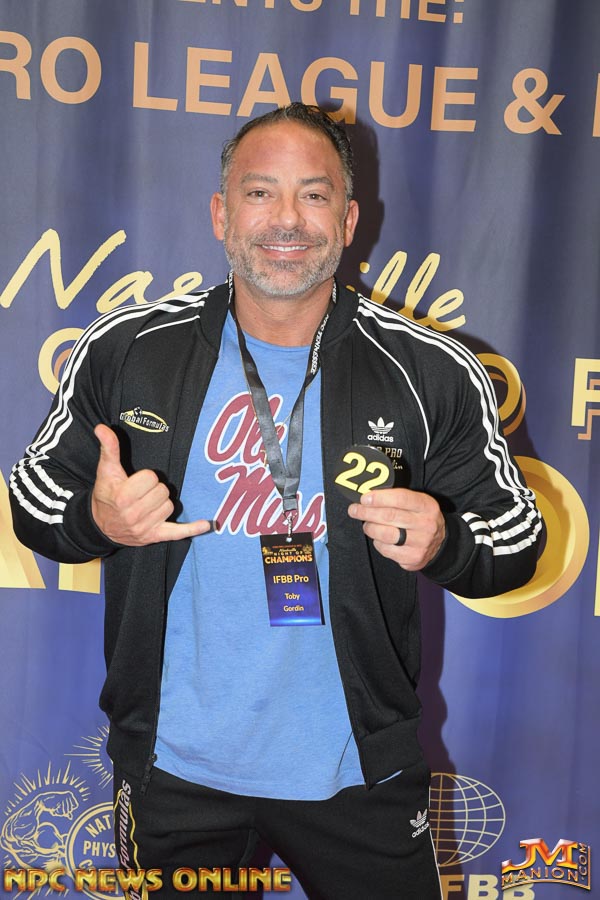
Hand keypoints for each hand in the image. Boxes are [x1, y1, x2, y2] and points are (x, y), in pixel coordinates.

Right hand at [91, 424, 211, 545]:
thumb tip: (102, 428)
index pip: (151, 478)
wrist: (100, 525)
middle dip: (154, 489)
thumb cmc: (106, 494)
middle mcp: (133, 515)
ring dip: (161, 503)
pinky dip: (192, 529)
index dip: (145, 477)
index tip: (135, 482)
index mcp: (122, 497)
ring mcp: (144, 528)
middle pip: (163, 492)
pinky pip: (177, 533)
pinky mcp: (154, 537)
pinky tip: (208, 524)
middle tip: (141, 493)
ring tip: (147, 504)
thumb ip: (109, 448)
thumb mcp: (106, 471)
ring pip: (170, 507)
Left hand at [347, 487, 444, 571]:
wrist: (440, 543)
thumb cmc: (420, 518)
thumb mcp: (417, 503)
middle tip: (354, 510)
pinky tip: (379, 538)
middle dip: (366, 512)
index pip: (401, 498)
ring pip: (385, 535)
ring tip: (366, 524)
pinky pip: (386, 550)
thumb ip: (397, 498)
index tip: (364, 498)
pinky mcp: (413, 559)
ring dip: (370, 528)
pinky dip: (378, 543)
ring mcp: (421, 544)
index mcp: (427, 506)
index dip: (380, 498)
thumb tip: (368, 496)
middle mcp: (426, 525)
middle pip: (389, 516)